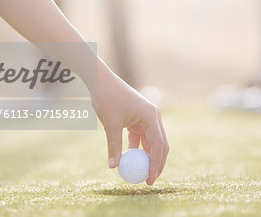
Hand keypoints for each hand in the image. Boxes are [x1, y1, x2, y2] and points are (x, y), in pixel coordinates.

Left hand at [95, 67, 168, 184]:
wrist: (100, 80)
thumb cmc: (107, 98)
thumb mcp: (111, 124)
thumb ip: (114, 146)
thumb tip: (113, 167)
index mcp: (151, 116)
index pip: (159, 145)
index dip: (156, 164)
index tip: (150, 179)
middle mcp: (153, 116)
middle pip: (160, 144)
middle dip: (156, 163)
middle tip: (148, 180)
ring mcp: (146, 116)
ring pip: (151, 141)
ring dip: (146, 157)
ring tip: (139, 173)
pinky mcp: (138, 117)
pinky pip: (141, 137)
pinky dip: (137, 148)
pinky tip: (129, 159)